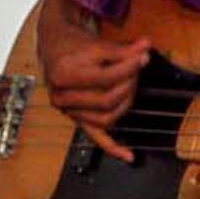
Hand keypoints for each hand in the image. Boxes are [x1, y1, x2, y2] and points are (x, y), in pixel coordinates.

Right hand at [39, 10, 149, 163]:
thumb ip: (121, 49)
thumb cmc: (73, 45)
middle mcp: (62, 96)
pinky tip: (129, 155)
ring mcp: (68, 111)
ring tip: (132, 86)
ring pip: (105, 118)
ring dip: (126, 104)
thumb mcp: (95, 43)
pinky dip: (113, 148)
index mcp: (63, 75)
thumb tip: (144, 49)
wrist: (55, 47)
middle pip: (106, 100)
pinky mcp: (76, 119)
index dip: (129, 68)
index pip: (105, 78)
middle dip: (128, 84)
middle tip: (138, 69)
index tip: (143, 57)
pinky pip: (95, 137)